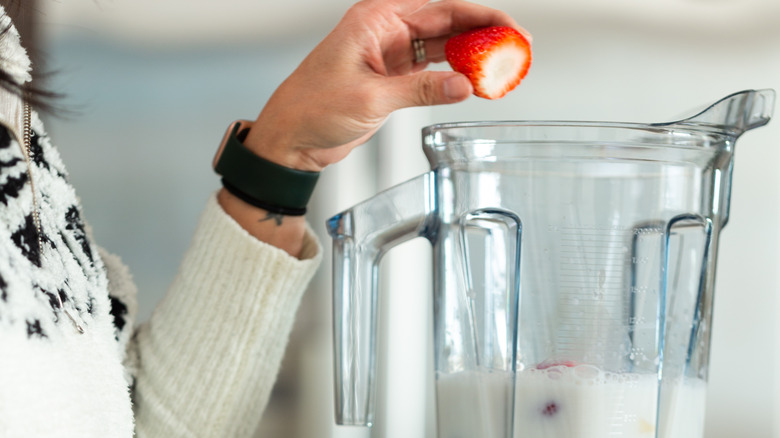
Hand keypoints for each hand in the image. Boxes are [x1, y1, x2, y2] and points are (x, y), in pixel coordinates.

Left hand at [243, 0, 527, 171]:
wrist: (290, 138)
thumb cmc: (311, 107)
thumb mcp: (371, 98)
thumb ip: (421, 90)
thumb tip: (463, 85)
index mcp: (376, 19)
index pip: (441, 8)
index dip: (481, 16)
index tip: (510, 28)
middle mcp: (384, 31)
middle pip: (446, 23)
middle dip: (482, 35)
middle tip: (516, 50)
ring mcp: (389, 54)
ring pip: (441, 47)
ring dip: (469, 57)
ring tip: (501, 68)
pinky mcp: (390, 78)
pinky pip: (431, 71)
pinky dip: (452, 77)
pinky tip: (473, 83)